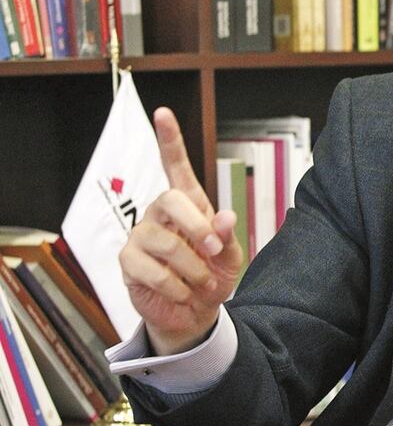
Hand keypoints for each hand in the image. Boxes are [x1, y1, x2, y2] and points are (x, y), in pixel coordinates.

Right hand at [118, 107, 243, 354]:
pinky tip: (182, 292)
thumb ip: (227, 236)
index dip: (169, 140)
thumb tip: (224, 217)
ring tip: (201, 281)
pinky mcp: (128, 262)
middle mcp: (160, 214)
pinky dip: (176, 286)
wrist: (195, 312)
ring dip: (192, 267)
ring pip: (165, 241)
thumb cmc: (212, 276)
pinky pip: (152, 270)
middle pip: (171, 199)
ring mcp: (141, 236)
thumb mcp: (230, 258)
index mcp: (188, 205)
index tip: (162, 113)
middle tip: (213, 253)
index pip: (176, 167)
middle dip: (198, 228)